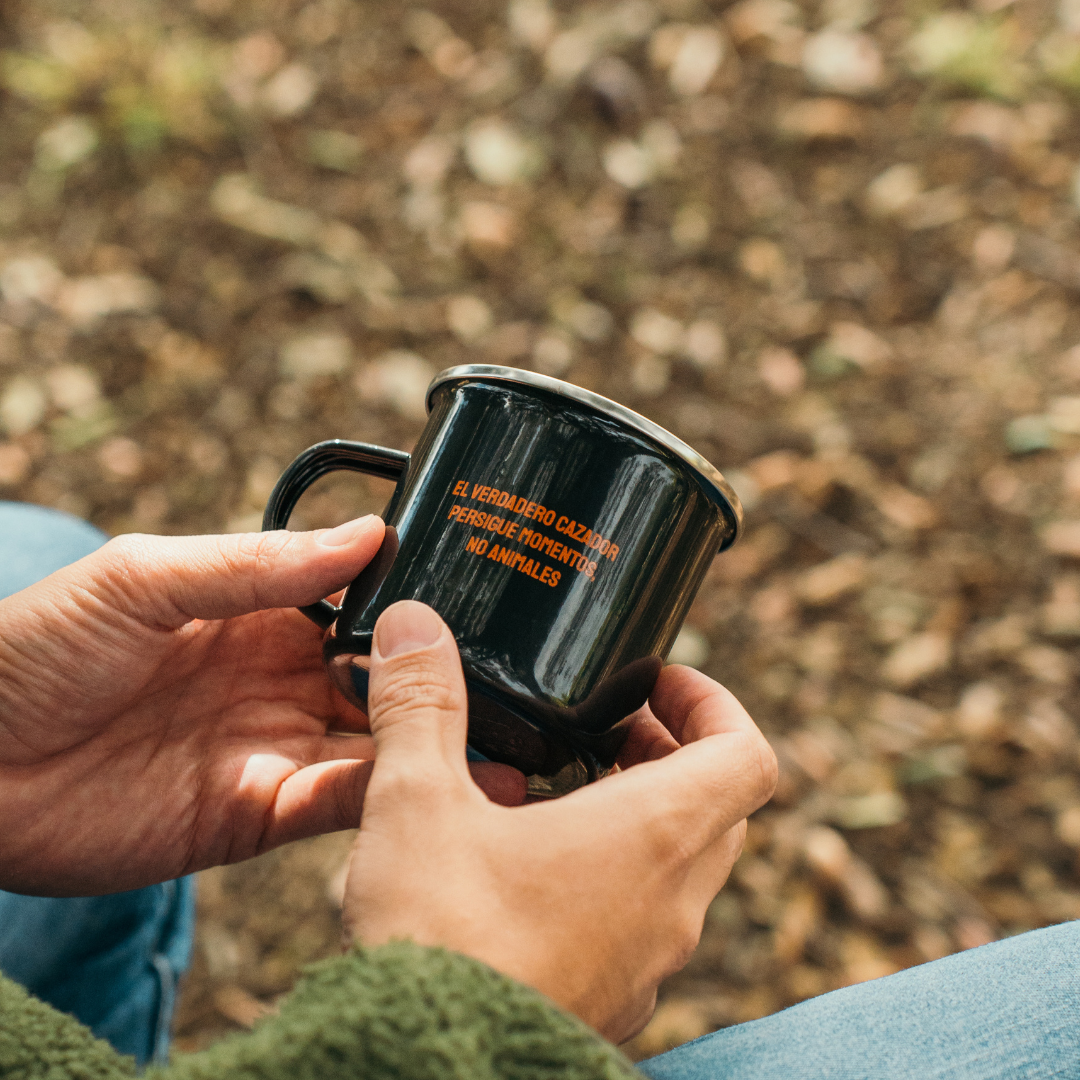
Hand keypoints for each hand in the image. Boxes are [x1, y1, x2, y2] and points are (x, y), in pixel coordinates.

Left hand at [0, 520, 523, 895]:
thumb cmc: (33, 650)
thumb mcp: (142, 579)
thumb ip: (255, 564)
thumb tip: (368, 536)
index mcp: (259, 614)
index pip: (361, 606)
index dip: (417, 606)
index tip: (488, 598)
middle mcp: (279, 680)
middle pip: (382, 679)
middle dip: (442, 679)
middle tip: (525, 677)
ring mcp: (270, 749)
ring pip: (373, 745)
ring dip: (432, 744)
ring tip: (513, 741)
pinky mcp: (253, 816)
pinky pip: (333, 806)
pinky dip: (384, 798)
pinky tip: (435, 791)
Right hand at [342, 601, 776, 1043]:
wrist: (426, 1073)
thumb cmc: (438, 941)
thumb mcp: (417, 802)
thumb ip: (421, 705)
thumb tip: (413, 625)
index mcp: (654, 837)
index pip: (748, 754)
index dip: (713, 702)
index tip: (654, 684)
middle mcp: (673, 901)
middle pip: (719, 804)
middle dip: (669, 751)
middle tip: (603, 726)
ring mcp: (650, 958)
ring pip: (685, 865)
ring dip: (643, 813)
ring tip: (559, 787)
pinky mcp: (615, 996)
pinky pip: (645, 919)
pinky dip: (616, 875)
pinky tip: (532, 869)